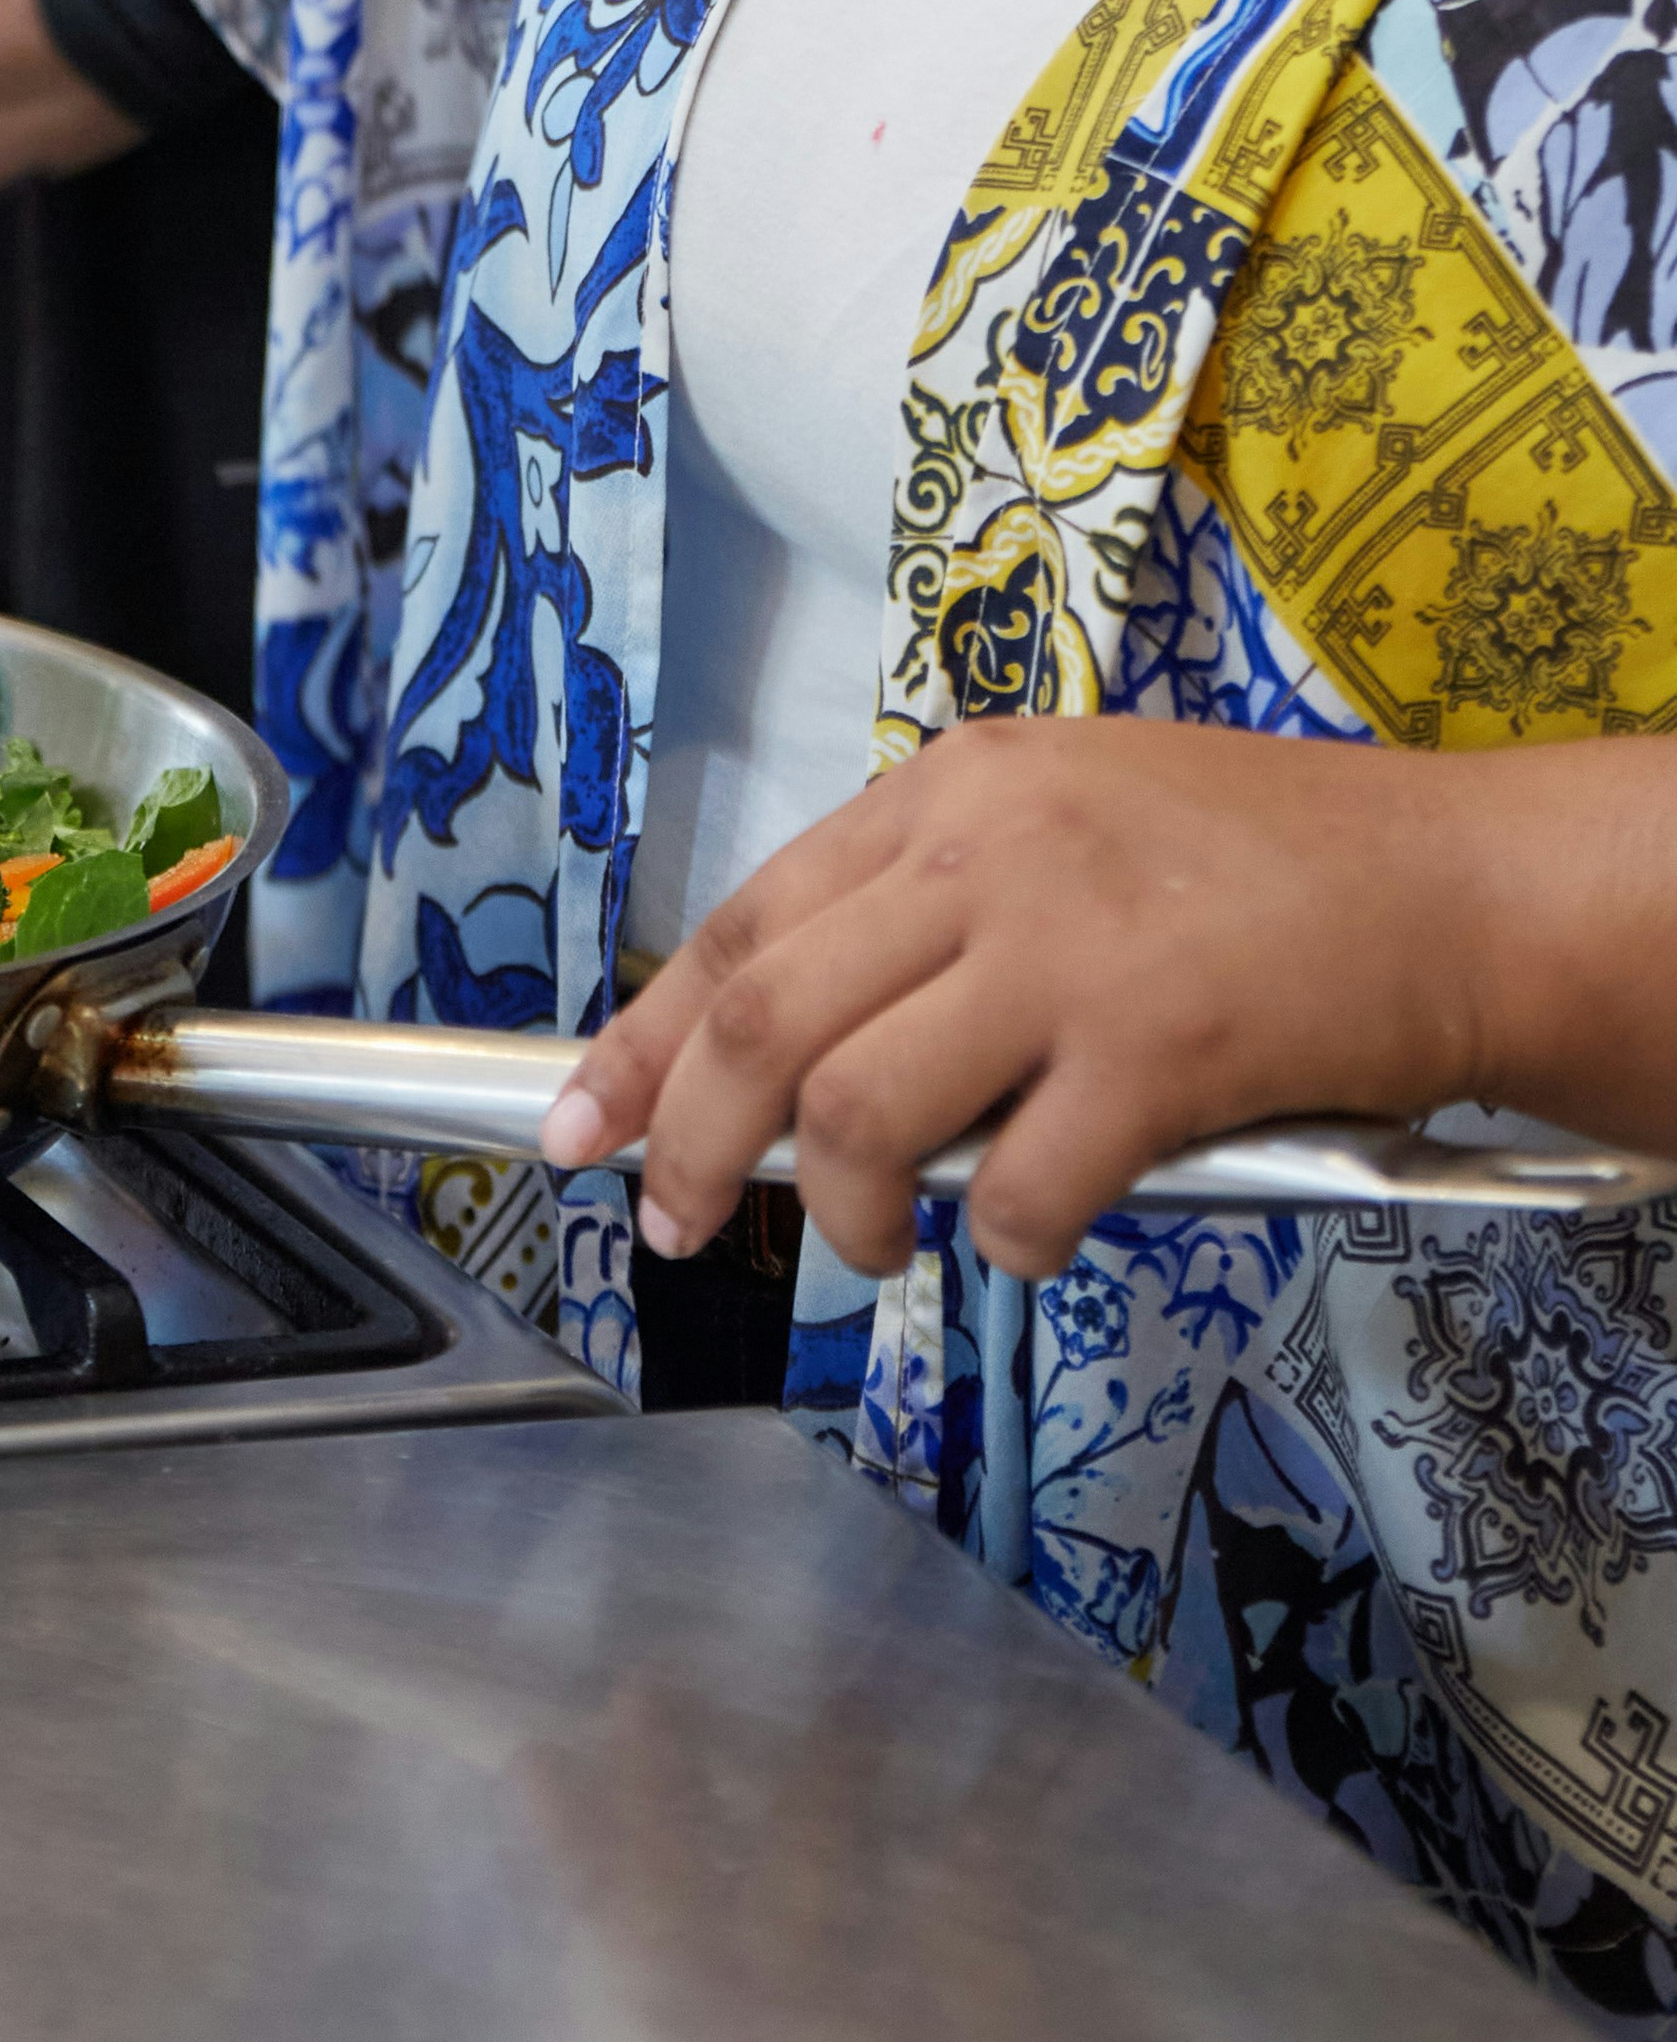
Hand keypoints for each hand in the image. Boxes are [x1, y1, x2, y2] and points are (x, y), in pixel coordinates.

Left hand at [541, 717, 1501, 1285]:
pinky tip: (1032, 1235)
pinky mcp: (1157, 1047)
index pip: (742, 926)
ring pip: (854, 1107)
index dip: (642, 1040)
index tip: (582, 1120)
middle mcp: (987, 853)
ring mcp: (1068, 947)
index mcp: (952, 794)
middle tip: (676, 1221)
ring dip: (843, 1212)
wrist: (1460, 885)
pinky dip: (1002, 1240)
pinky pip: (1017, 1188)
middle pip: (760, 1020)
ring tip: (878, 1248)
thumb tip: (806, 1048)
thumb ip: (941, 909)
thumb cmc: (1277, 868)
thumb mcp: (1072, 820)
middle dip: (689, 1144)